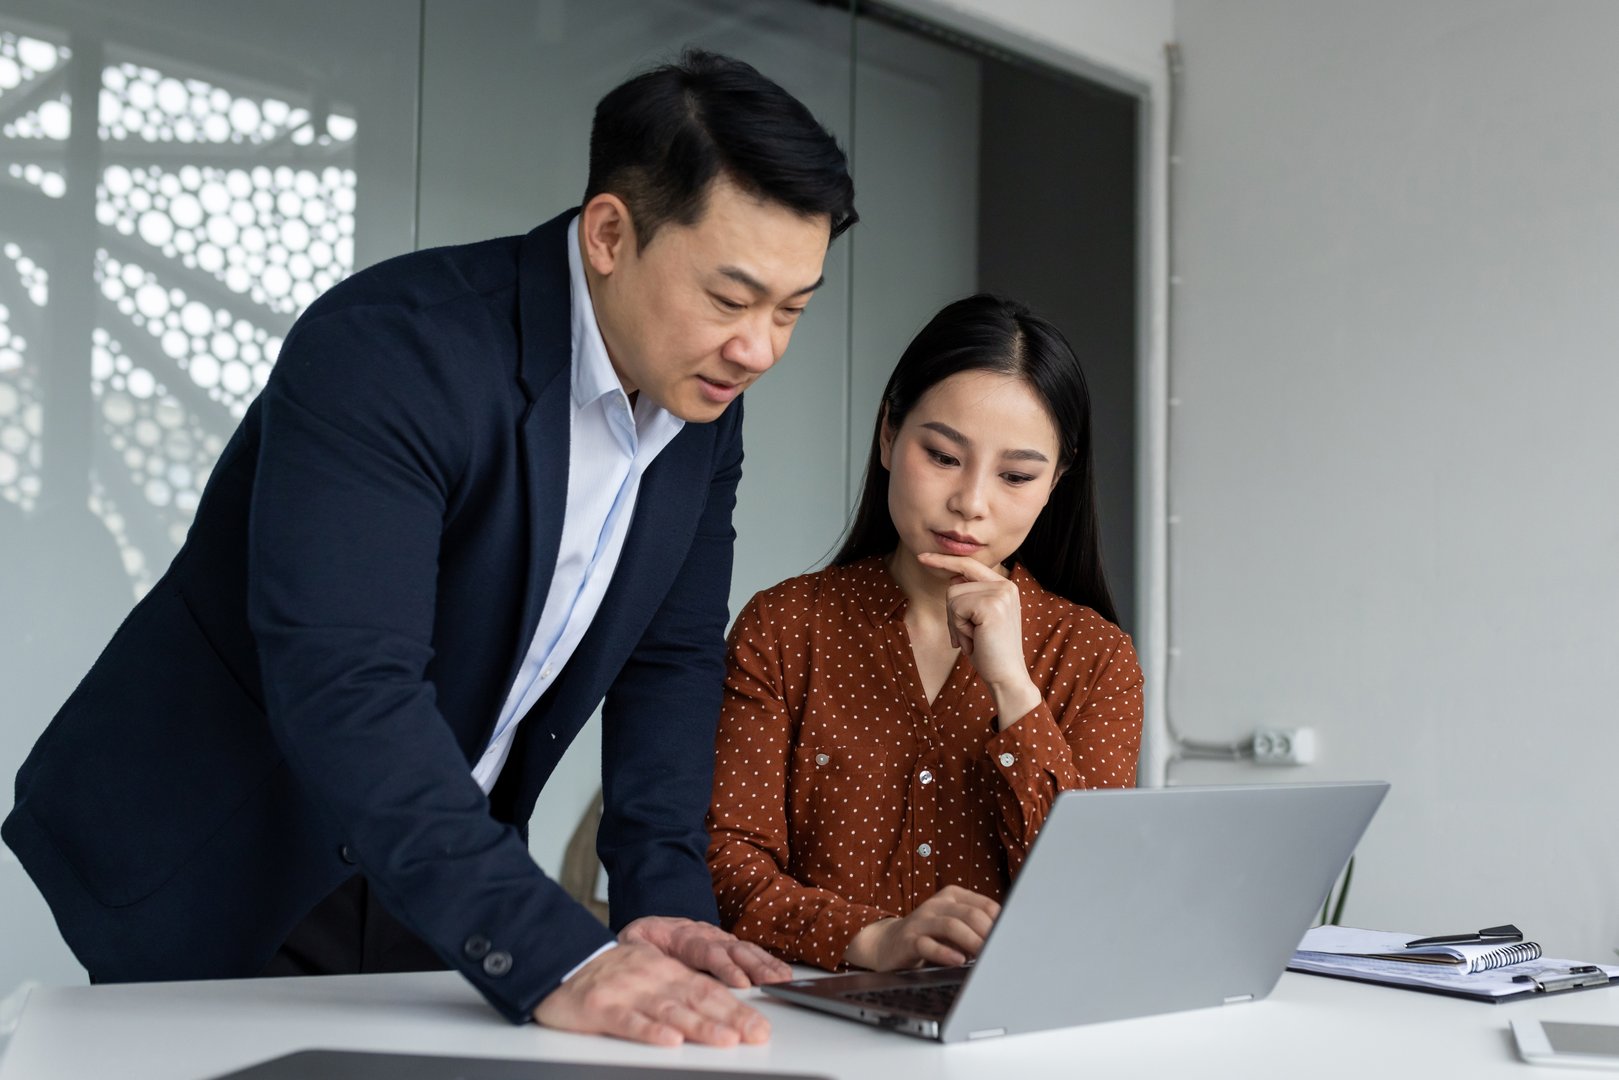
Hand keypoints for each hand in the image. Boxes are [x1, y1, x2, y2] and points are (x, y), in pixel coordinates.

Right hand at [533, 942, 769, 1046]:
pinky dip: (650, 1030)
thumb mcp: (651, 971)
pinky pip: (628, 1021)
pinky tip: (669, 1040)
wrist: (562, 963)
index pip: (709, 989)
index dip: (736, 1008)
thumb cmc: (611, 973)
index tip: (760, 1026)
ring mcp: (627, 992)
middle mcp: (652, 979)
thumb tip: (724, 1010)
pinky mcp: (601, 1008)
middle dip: (730, 1018)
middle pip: (697, 999)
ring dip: (699, 1025)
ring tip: (725, 1039)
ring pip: (669, 1010)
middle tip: (756, 1034)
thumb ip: (682, 987)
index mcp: (667, 970)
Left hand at [619, 915, 791, 987]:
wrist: (655, 926)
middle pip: (735, 951)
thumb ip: (638, 950)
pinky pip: (753, 953)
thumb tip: (640, 958)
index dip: (726, 968)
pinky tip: (784, 975)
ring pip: (747, 951)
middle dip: (756, 968)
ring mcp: (722, 940)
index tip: (741, 984)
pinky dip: (770, 963)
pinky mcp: (731, 947)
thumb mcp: (633, 943)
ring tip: (784, 980)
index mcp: (684, 936)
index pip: (708, 952)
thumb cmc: (645, 941)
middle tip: (773, 984)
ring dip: (767, 966)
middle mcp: (708, 936)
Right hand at [843, 885, 1000, 970]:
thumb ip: (975, 928)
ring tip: (983, 956)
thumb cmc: (929, 936)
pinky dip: (945, 953)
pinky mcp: (909, 940)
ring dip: (971, 942)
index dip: (1000, 923)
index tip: (1011, 939)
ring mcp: (921, 921)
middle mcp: (937, 904)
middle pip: (969, 914)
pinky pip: (928, 945)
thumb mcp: (953, 927)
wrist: (888, 945)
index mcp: (952, 896)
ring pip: (951, 926)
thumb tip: (1005, 940)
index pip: (984, 905)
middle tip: (999, 951)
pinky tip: (958, 961)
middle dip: (987, 933)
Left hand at [915, 552, 1040, 722]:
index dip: (944, 560)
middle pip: (954, 584)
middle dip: (952, 614)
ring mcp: (1000, 593)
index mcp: (1004, 586)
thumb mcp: (978, 619)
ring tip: (975, 639)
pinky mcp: (992, 605)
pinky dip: (958, 628)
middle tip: (970, 636)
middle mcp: (1005, 585)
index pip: (969, 565)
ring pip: (952, 596)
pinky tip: (975, 641)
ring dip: (956, 623)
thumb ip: (970, 596)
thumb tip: (953, 577)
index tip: (922, 557)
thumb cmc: (989, 651)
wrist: (1006, 677)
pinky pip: (956, 608)